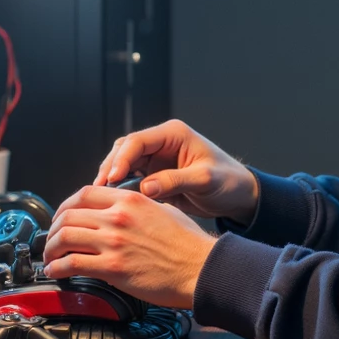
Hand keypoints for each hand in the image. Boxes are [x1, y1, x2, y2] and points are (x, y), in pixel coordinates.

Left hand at [43, 185, 215, 308]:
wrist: (201, 268)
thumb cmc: (189, 245)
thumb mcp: (164, 210)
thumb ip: (137, 207)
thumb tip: (119, 213)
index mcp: (131, 200)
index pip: (85, 193)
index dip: (67, 205)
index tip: (63, 216)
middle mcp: (119, 217)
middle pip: (69, 215)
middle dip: (54, 228)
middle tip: (52, 240)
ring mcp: (114, 242)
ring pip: (65, 238)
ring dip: (50, 249)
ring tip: (50, 258)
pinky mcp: (113, 267)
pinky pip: (72, 264)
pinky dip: (57, 268)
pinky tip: (56, 272)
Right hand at [94, 119, 258, 226]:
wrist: (239, 195)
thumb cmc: (229, 181)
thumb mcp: (205, 180)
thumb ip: (175, 181)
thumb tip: (145, 188)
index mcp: (173, 134)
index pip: (137, 141)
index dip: (121, 160)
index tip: (110, 180)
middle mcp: (161, 143)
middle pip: (124, 151)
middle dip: (110, 169)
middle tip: (99, 190)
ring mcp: (156, 159)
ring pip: (123, 164)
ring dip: (111, 179)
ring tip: (101, 199)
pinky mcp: (154, 176)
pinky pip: (131, 179)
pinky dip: (121, 190)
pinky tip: (114, 203)